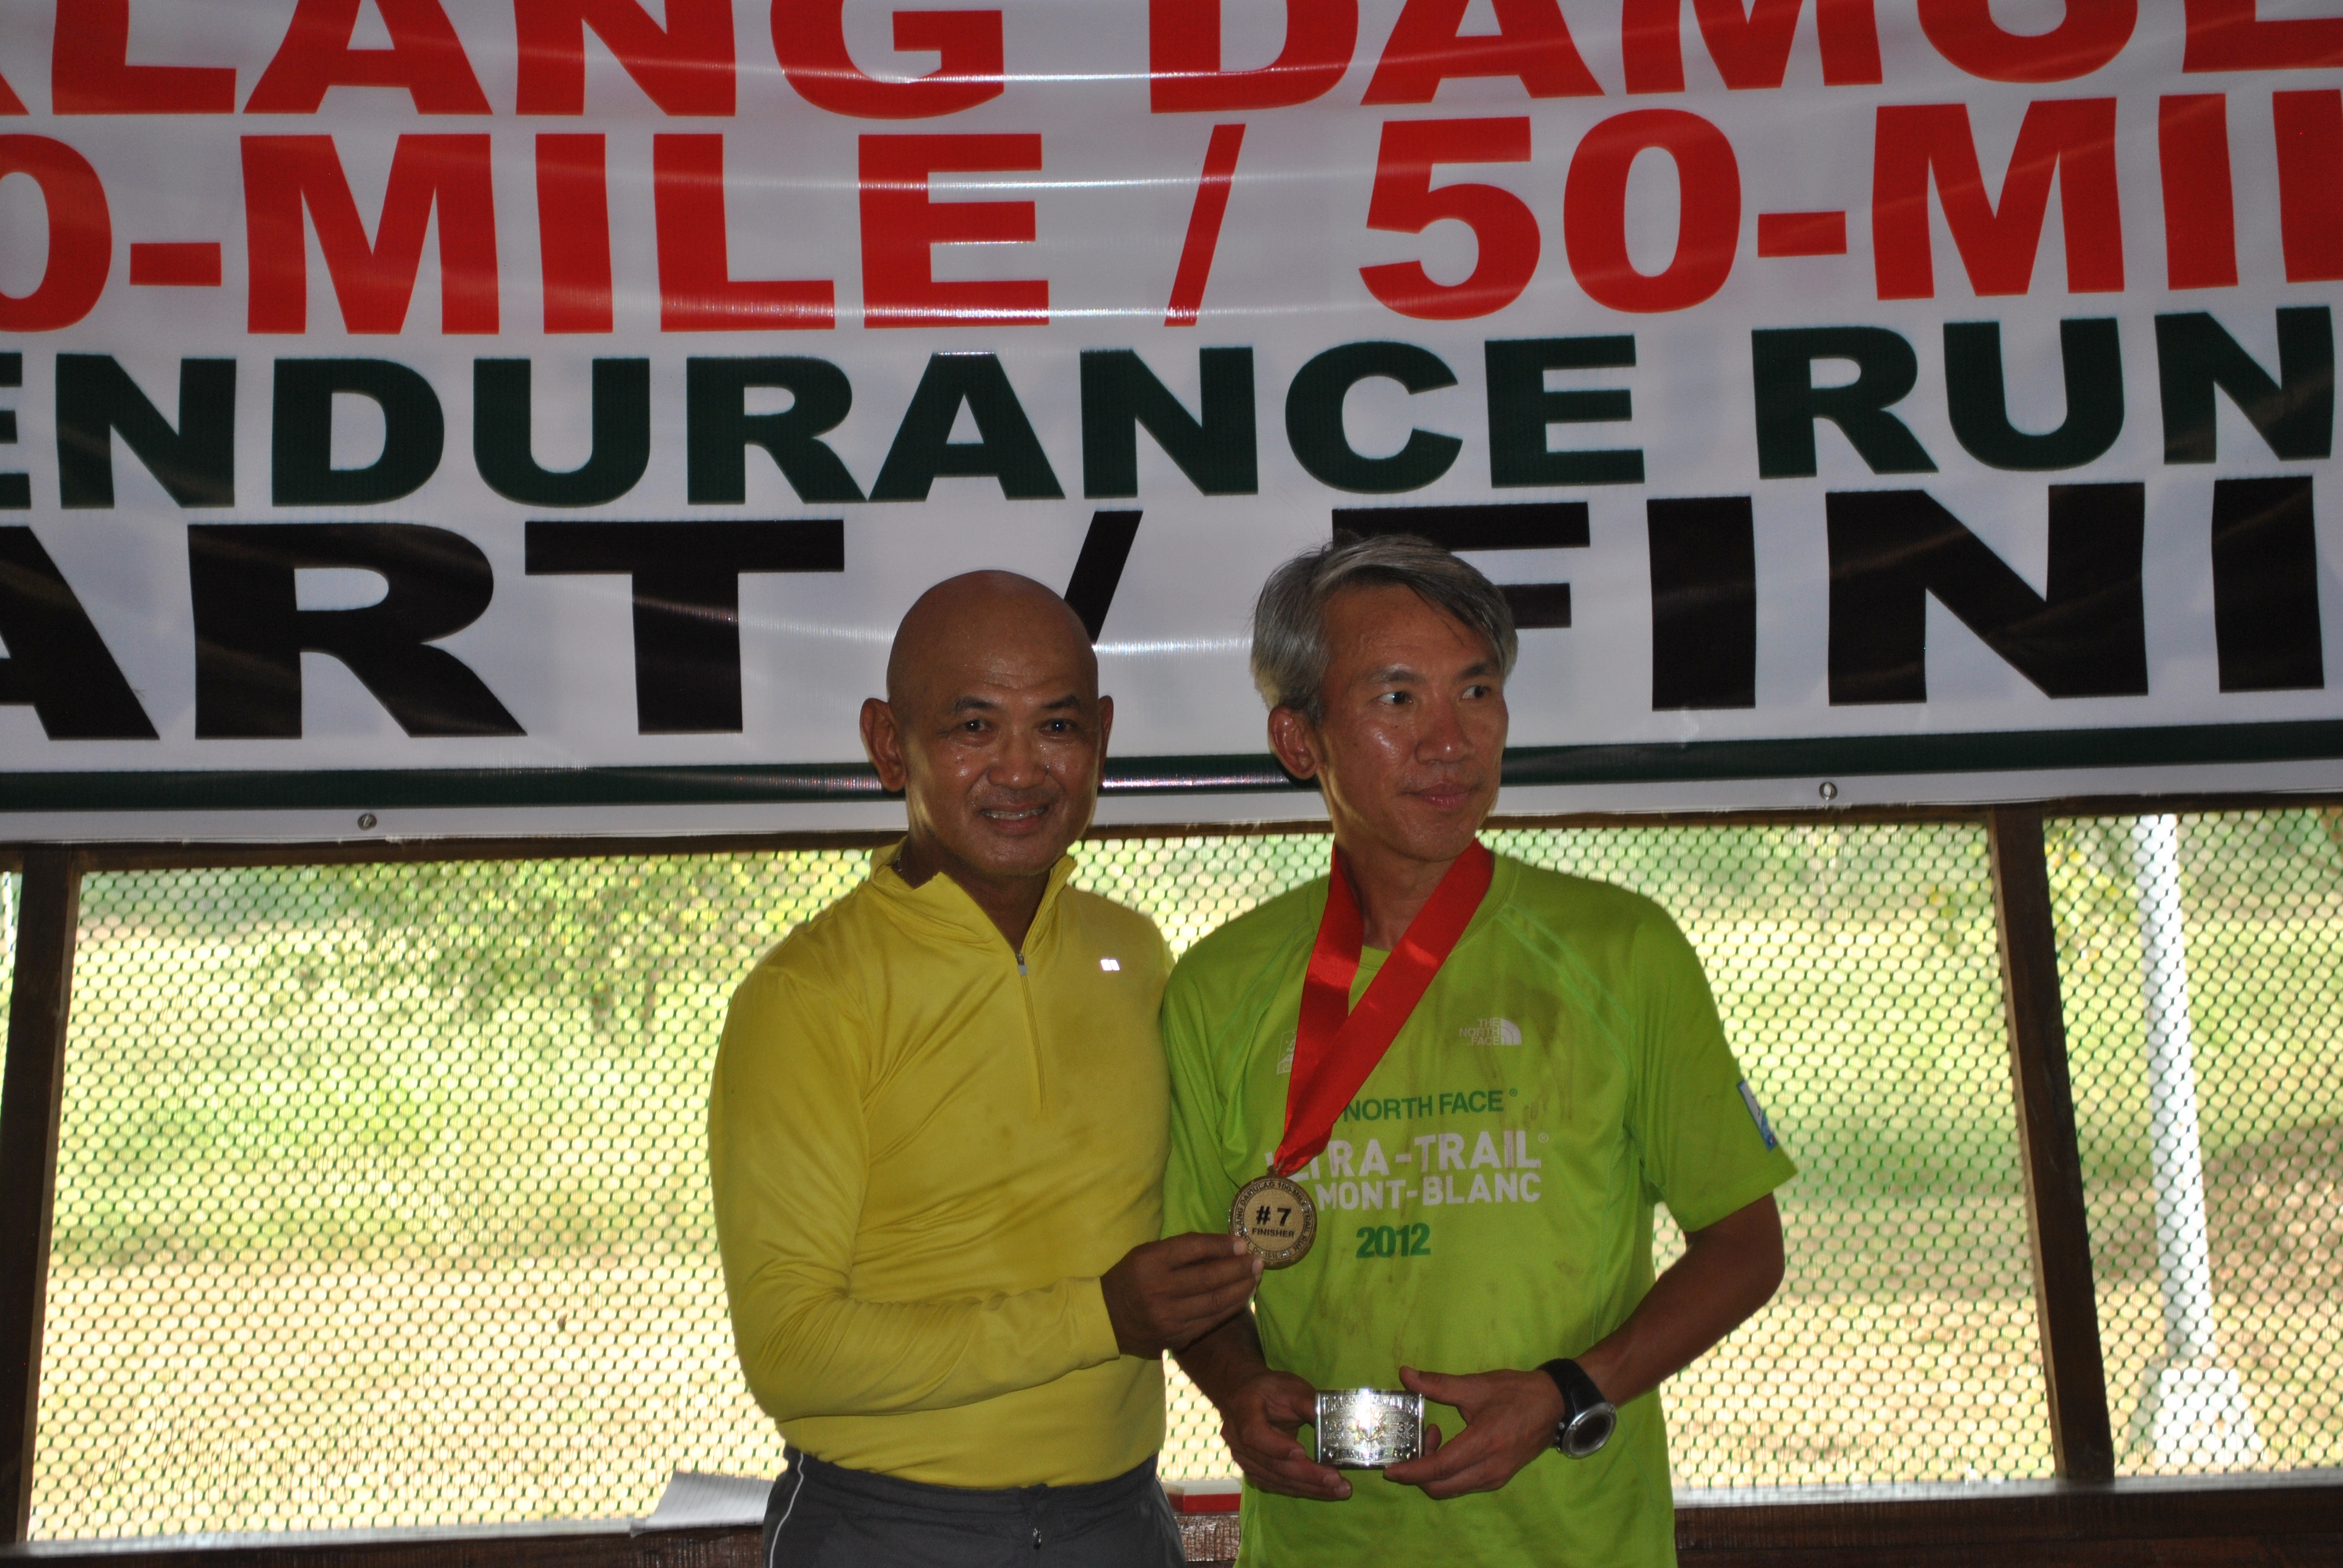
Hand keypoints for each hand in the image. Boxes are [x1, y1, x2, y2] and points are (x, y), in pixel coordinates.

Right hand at [1101, 1233, 1261, 1357]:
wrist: (1108, 1319)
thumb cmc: (1132, 1278)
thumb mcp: (1148, 1254)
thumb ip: (1182, 1251)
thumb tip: (1227, 1247)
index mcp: (1149, 1262)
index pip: (1193, 1249)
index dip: (1221, 1245)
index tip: (1243, 1244)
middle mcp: (1158, 1290)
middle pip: (1209, 1277)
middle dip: (1239, 1268)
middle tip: (1258, 1261)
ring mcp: (1168, 1317)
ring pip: (1215, 1302)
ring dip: (1241, 1288)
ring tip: (1255, 1277)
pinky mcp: (1176, 1337)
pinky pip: (1212, 1321)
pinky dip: (1231, 1307)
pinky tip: (1242, 1296)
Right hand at [1220, 1367, 1351, 1500]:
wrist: (1245, 1396)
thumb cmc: (1270, 1390)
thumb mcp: (1291, 1388)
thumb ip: (1311, 1405)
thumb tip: (1339, 1424)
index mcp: (1243, 1411)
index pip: (1254, 1434)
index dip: (1277, 1447)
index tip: (1302, 1453)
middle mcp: (1237, 1439)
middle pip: (1271, 1463)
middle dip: (1306, 1475)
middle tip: (1336, 1481)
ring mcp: (1243, 1458)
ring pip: (1276, 1479)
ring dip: (1308, 1488)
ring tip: (1339, 1490)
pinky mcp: (1253, 1470)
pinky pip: (1276, 1484)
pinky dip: (1300, 1489)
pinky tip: (1322, 1491)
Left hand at [1379, 1366, 1565, 1498]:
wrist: (1554, 1405)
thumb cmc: (1516, 1392)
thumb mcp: (1476, 1385)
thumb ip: (1438, 1384)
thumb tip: (1405, 1374)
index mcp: (1484, 1443)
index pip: (1440, 1467)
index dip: (1412, 1471)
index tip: (1389, 1470)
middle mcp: (1490, 1468)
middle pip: (1441, 1487)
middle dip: (1418, 1473)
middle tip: (1413, 1443)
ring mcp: (1496, 1477)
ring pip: (1452, 1489)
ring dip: (1433, 1473)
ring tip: (1433, 1438)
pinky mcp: (1499, 1478)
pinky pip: (1465, 1485)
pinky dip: (1448, 1474)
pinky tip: (1449, 1447)